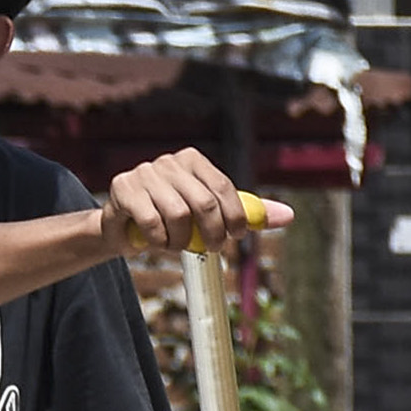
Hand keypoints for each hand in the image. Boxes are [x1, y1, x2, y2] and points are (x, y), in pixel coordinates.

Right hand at [100, 149, 278, 258]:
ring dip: (181, 241)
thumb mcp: (211, 215)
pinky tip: (156, 241)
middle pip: (204, 203)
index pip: (224, 189)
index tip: (235, 236)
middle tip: (211, 249)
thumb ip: (246, 213)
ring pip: (179, 215)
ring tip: (176, 244)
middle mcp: (170, 162)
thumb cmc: (171, 219)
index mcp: (194, 161)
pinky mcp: (124, 188)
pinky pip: (153, 222)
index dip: (235, 218)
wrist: (122, 227)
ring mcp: (145, 172)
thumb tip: (288, 215)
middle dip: (212, 234)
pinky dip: (159, 241)